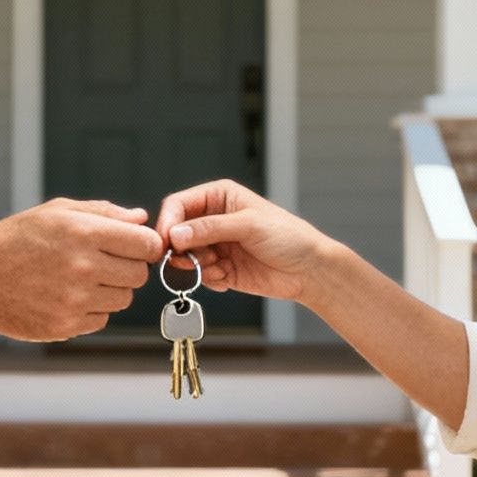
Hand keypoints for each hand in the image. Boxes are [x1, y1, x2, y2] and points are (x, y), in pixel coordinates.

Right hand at [0, 199, 164, 340]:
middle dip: (128, 267)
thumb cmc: (17, 239)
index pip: (147, 244)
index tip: (133, 247)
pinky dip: (92, 309)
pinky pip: (102, 319)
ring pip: (124, 299)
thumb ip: (103, 212)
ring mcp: (75, 299)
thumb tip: (141, 219)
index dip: (145, 245)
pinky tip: (68, 296)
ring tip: (82, 279)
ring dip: (111, 290)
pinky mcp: (66, 326)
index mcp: (84, 232)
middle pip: (139, 274)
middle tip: (103, 262)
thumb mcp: (56, 212)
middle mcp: (83, 266)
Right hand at [156, 180, 331, 301]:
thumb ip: (210, 228)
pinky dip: (208, 279)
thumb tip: (176, 233)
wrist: (309, 270)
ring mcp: (215, 245)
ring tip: (218, 267)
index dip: (168, 222)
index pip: (179, 205)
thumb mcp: (248, 225)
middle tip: (191, 260)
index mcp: (219, 197)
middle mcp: (213, 220)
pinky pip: (198, 275)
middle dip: (181, 249)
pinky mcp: (219, 268)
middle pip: (176, 233)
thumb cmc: (288, 237)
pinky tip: (227, 276)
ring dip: (196, 266)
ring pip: (184, 257)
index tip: (167, 241)